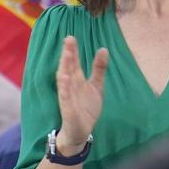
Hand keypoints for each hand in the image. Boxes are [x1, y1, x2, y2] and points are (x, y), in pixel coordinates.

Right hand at [55, 36, 108, 150]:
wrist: (81, 131)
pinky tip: (64, 79)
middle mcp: (71, 87)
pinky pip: (65, 99)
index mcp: (77, 81)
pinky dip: (65, 90)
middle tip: (68, 39)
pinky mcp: (68, 110)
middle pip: (68, 68)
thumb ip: (99, 69)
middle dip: (68, 55)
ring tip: (66, 56)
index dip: (73, 51)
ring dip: (65, 69)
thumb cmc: (86, 107)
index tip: (71, 36)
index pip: (74, 63)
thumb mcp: (96, 86)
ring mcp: (68, 98)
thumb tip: (103, 49)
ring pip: (65, 81)